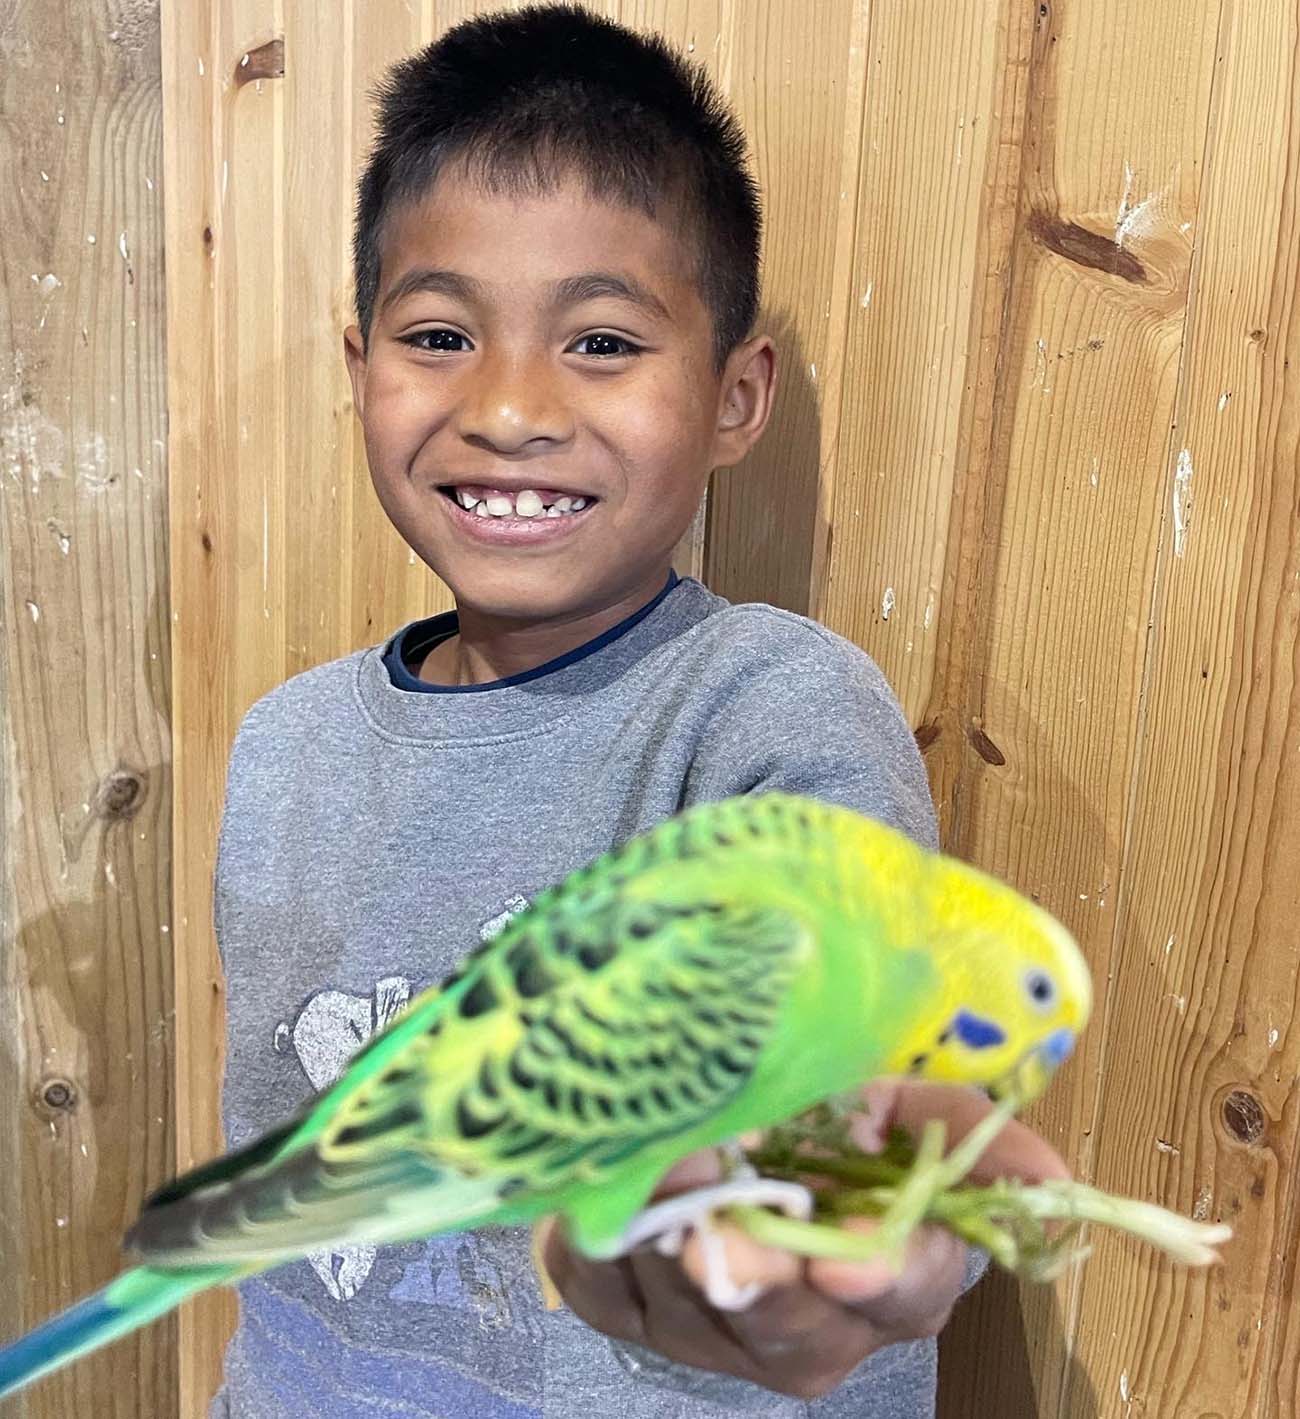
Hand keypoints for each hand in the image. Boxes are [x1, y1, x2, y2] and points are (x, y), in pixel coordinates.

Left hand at [541, 1080, 1068, 1399]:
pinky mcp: (632, 1309)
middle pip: (801, 1333)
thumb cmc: (813, 1094)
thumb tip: (1049, 1176)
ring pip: (699, 1318)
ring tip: (662, 1175)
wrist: (705, 1099)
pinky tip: (614, 1201)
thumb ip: (959, 1122)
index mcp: (891, 1266)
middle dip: (761, 1282)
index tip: (843, 1254)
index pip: (911, 1289)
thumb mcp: (890, 1089)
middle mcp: (811, 1318)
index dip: (884, 1275)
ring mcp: (717, 1329)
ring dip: (674, 1248)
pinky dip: (611, 1249)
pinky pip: (618, 1298)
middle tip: (722, 1234)